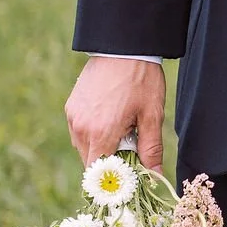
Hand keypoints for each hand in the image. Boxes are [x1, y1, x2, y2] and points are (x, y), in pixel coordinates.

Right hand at [66, 57, 166, 171]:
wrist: (123, 46)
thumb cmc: (141, 79)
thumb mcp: (152, 115)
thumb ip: (151, 149)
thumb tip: (155, 176)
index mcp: (101, 133)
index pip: (98, 173)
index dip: (112, 180)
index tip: (126, 178)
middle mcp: (81, 128)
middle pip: (91, 162)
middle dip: (109, 162)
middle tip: (130, 148)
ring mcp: (73, 117)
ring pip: (84, 148)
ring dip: (100, 147)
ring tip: (121, 129)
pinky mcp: (71, 107)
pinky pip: (79, 131)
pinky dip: (93, 133)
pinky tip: (110, 119)